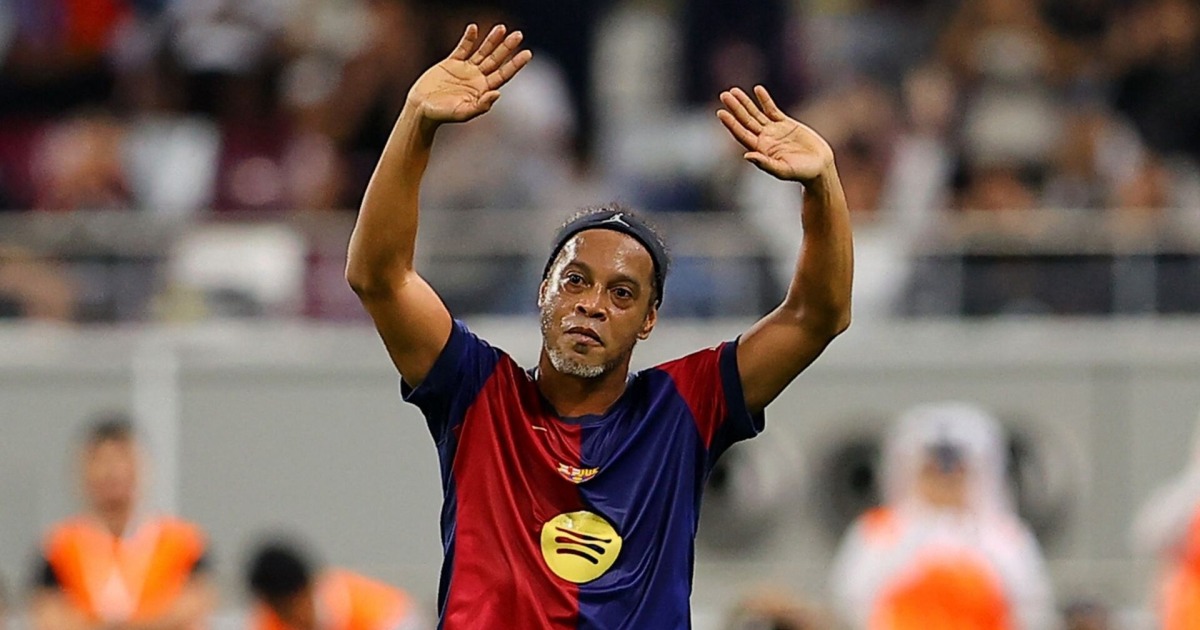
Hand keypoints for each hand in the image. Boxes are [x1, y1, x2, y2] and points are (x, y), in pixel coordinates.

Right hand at [407, 24, 531, 125]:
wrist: (421, 109)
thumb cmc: (443, 115)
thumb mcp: (463, 112)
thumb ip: (481, 105)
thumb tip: (497, 94)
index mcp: (483, 90)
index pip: (504, 74)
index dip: (516, 64)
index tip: (528, 53)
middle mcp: (477, 78)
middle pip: (496, 60)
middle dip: (507, 47)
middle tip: (519, 34)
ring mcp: (465, 69)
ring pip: (482, 51)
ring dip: (492, 40)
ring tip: (502, 27)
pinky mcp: (451, 63)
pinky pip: (462, 48)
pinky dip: (468, 39)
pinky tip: (473, 28)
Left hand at [717, 86, 834, 183]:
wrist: (819, 166)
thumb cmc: (801, 173)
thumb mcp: (783, 170)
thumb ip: (765, 163)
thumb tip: (746, 156)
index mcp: (760, 150)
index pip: (741, 134)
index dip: (731, 123)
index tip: (720, 112)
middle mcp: (763, 139)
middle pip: (745, 120)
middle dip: (735, 108)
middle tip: (724, 95)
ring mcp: (773, 130)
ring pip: (756, 113)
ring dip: (745, 102)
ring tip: (734, 90)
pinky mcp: (785, 123)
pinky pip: (772, 109)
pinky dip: (765, 99)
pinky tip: (757, 89)